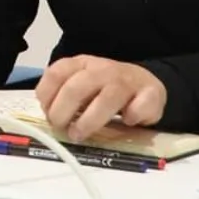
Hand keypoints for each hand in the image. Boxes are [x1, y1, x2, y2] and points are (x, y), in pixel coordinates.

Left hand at [36, 56, 166, 141]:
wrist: (145, 83)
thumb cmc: (105, 88)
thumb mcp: (81, 85)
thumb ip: (63, 95)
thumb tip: (49, 115)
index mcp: (82, 64)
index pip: (57, 73)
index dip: (47, 96)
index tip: (47, 114)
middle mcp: (103, 69)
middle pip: (77, 87)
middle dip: (63, 111)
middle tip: (61, 129)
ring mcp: (128, 80)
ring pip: (107, 98)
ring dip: (89, 121)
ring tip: (80, 135)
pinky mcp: (151, 94)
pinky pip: (141, 106)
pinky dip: (133, 116)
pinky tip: (127, 123)